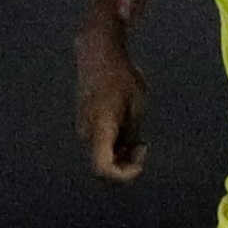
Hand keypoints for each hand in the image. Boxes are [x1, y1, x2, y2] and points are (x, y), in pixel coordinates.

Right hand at [75, 12, 148, 181]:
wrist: (98, 52)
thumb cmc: (122, 76)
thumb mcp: (138, 106)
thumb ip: (132, 135)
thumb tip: (129, 154)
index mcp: (101, 128)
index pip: (103, 169)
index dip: (123, 175)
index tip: (140, 161)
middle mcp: (87, 132)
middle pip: (104, 164)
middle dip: (126, 162)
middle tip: (143, 146)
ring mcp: (83, 128)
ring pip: (103, 154)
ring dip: (121, 152)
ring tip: (137, 134)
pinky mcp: (85, 122)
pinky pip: (100, 142)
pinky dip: (114, 143)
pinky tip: (126, 127)